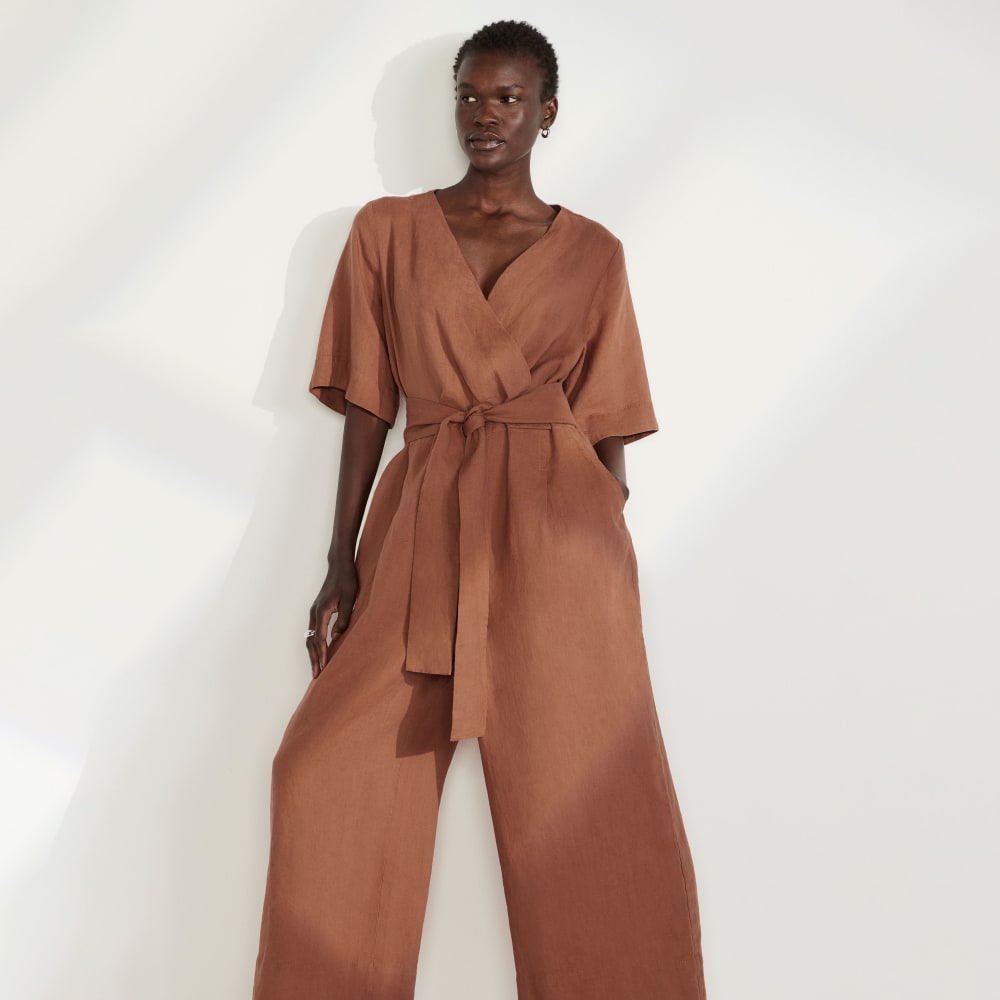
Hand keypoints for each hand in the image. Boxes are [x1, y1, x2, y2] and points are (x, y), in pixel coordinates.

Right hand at [306, 557, 358, 678]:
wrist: (340, 566)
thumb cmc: (347, 581)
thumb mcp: (350, 599)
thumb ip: (344, 619)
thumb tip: (337, 638)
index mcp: (322, 610)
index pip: (320, 638)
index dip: (322, 654)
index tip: (323, 667)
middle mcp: (314, 613)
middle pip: (310, 641)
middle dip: (314, 659)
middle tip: (316, 675)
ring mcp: (314, 612)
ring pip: (309, 638)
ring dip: (313, 654)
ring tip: (316, 669)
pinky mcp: (317, 611)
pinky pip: (313, 632)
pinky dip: (314, 645)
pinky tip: (319, 653)